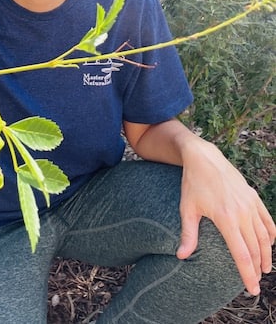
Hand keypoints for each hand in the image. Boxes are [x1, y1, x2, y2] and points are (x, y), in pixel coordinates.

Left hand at [176, 139, 274, 295]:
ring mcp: (250, 203)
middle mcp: (242, 212)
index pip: (242, 254)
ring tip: (264, 268)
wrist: (204, 157)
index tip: (251, 289)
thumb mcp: (187, 209)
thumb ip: (188, 235)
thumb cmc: (193, 183)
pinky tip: (269, 244)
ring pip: (264, 236)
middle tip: (256, 282)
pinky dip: (270, 234)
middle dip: (257, 268)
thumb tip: (180, 256)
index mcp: (226, 218)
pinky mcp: (253, 196)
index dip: (248, 274)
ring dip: (266, 254)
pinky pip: (267, 220)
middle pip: (255, 249)